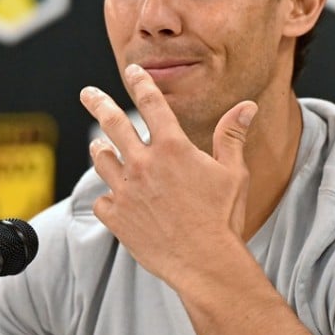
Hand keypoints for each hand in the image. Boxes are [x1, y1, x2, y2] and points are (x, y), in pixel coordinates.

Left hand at [80, 64, 256, 284]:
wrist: (205, 262)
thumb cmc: (223, 218)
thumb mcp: (233, 173)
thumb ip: (231, 137)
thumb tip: (246, 107)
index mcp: (172, 148)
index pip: (151, 104)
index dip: (141, 83)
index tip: (132, 72)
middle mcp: (143, 164)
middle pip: (112, 123)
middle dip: (97, 103)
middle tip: (87, 93)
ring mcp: (126, 191)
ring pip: (101, 160)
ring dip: (100, 150)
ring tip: (98, 146)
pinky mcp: (116, 218)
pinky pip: (101, 200)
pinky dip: (106, 197)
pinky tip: (112, 199)